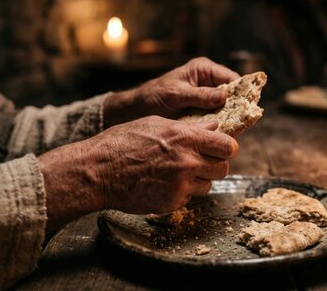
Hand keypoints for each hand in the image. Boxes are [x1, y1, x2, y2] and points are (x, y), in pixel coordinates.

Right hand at [38, 116, 238, 231]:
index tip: (222, 148)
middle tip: (200, 161)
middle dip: (215, 164)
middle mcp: (188, 162)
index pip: (228, 146)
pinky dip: (182, 191)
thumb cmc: (122, 143)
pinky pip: (189, 197)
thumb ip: (189, 127)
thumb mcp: (156, 124)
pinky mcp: (172, 203)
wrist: (99, 171)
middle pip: (223, 168)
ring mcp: (181, 185)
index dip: (227, 148)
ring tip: (179, 172)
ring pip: (208, 185)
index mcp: (186, 138)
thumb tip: (213, 127)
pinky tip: (164, 183)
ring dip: (199, 179)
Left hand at [104, 57, 239, 125]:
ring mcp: (206, 99)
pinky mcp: (202, 113)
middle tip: (240, 123)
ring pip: (227, 109)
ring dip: (229, 120)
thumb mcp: (175, 94)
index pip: (231, 78)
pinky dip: (219, 127)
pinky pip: (217, 119)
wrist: (135, 111)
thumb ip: (199, 95)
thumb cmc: (153, 97)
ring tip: (230, 132)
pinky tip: (220, 136)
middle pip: (233, 95)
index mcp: (203, 69)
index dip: (242, 91)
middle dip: (237, 108)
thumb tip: (225, 96)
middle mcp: (208, 82)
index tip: (247, 106)